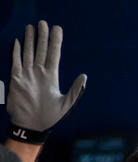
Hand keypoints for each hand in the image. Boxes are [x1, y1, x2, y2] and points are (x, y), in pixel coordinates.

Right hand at [7, 20, 86, 139]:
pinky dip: (16, 52)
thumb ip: (75, 90)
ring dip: (30, 40)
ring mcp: (27, 75)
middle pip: (41, 50)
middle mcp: (39, 74)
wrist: (31, 126)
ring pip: (29, 53)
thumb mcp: (66, 104)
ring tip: (31, 27)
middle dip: (42, 36)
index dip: (56, 41)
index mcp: (51, 77)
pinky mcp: (16, 79)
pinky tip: (17, 42)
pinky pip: (16, 62)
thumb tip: (84, 76)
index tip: (57, 29)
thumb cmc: (49, 118)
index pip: (54, 55)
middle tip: (43, 23)